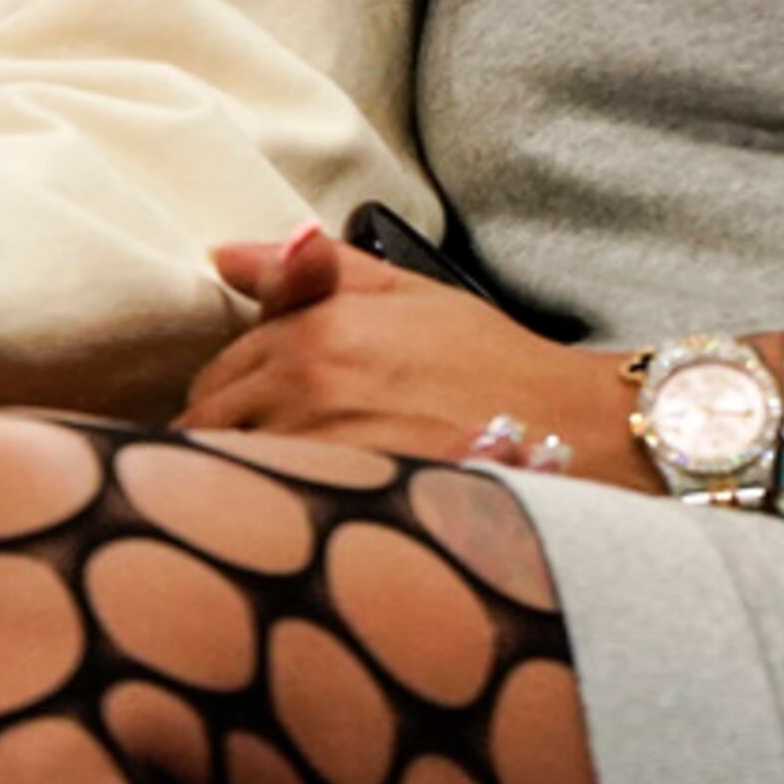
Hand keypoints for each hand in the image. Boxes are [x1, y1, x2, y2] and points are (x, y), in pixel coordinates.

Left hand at [176, 228, 650, 489]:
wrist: (575, 429)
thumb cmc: (491, 362)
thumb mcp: (403, 291)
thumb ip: (308, 269)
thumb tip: (225, 257)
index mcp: (313, 332)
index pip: (214, 377)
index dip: (229, 403)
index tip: (256, 422)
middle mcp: (307, 388)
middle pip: (208, 428)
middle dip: (224, 444)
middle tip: (269, 461)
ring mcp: (323, 452)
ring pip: (231, 475)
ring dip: (241, 483)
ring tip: (281, 495)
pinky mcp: (349, 507)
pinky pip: (272, 515)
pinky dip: (273, 518)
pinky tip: (300, 525)